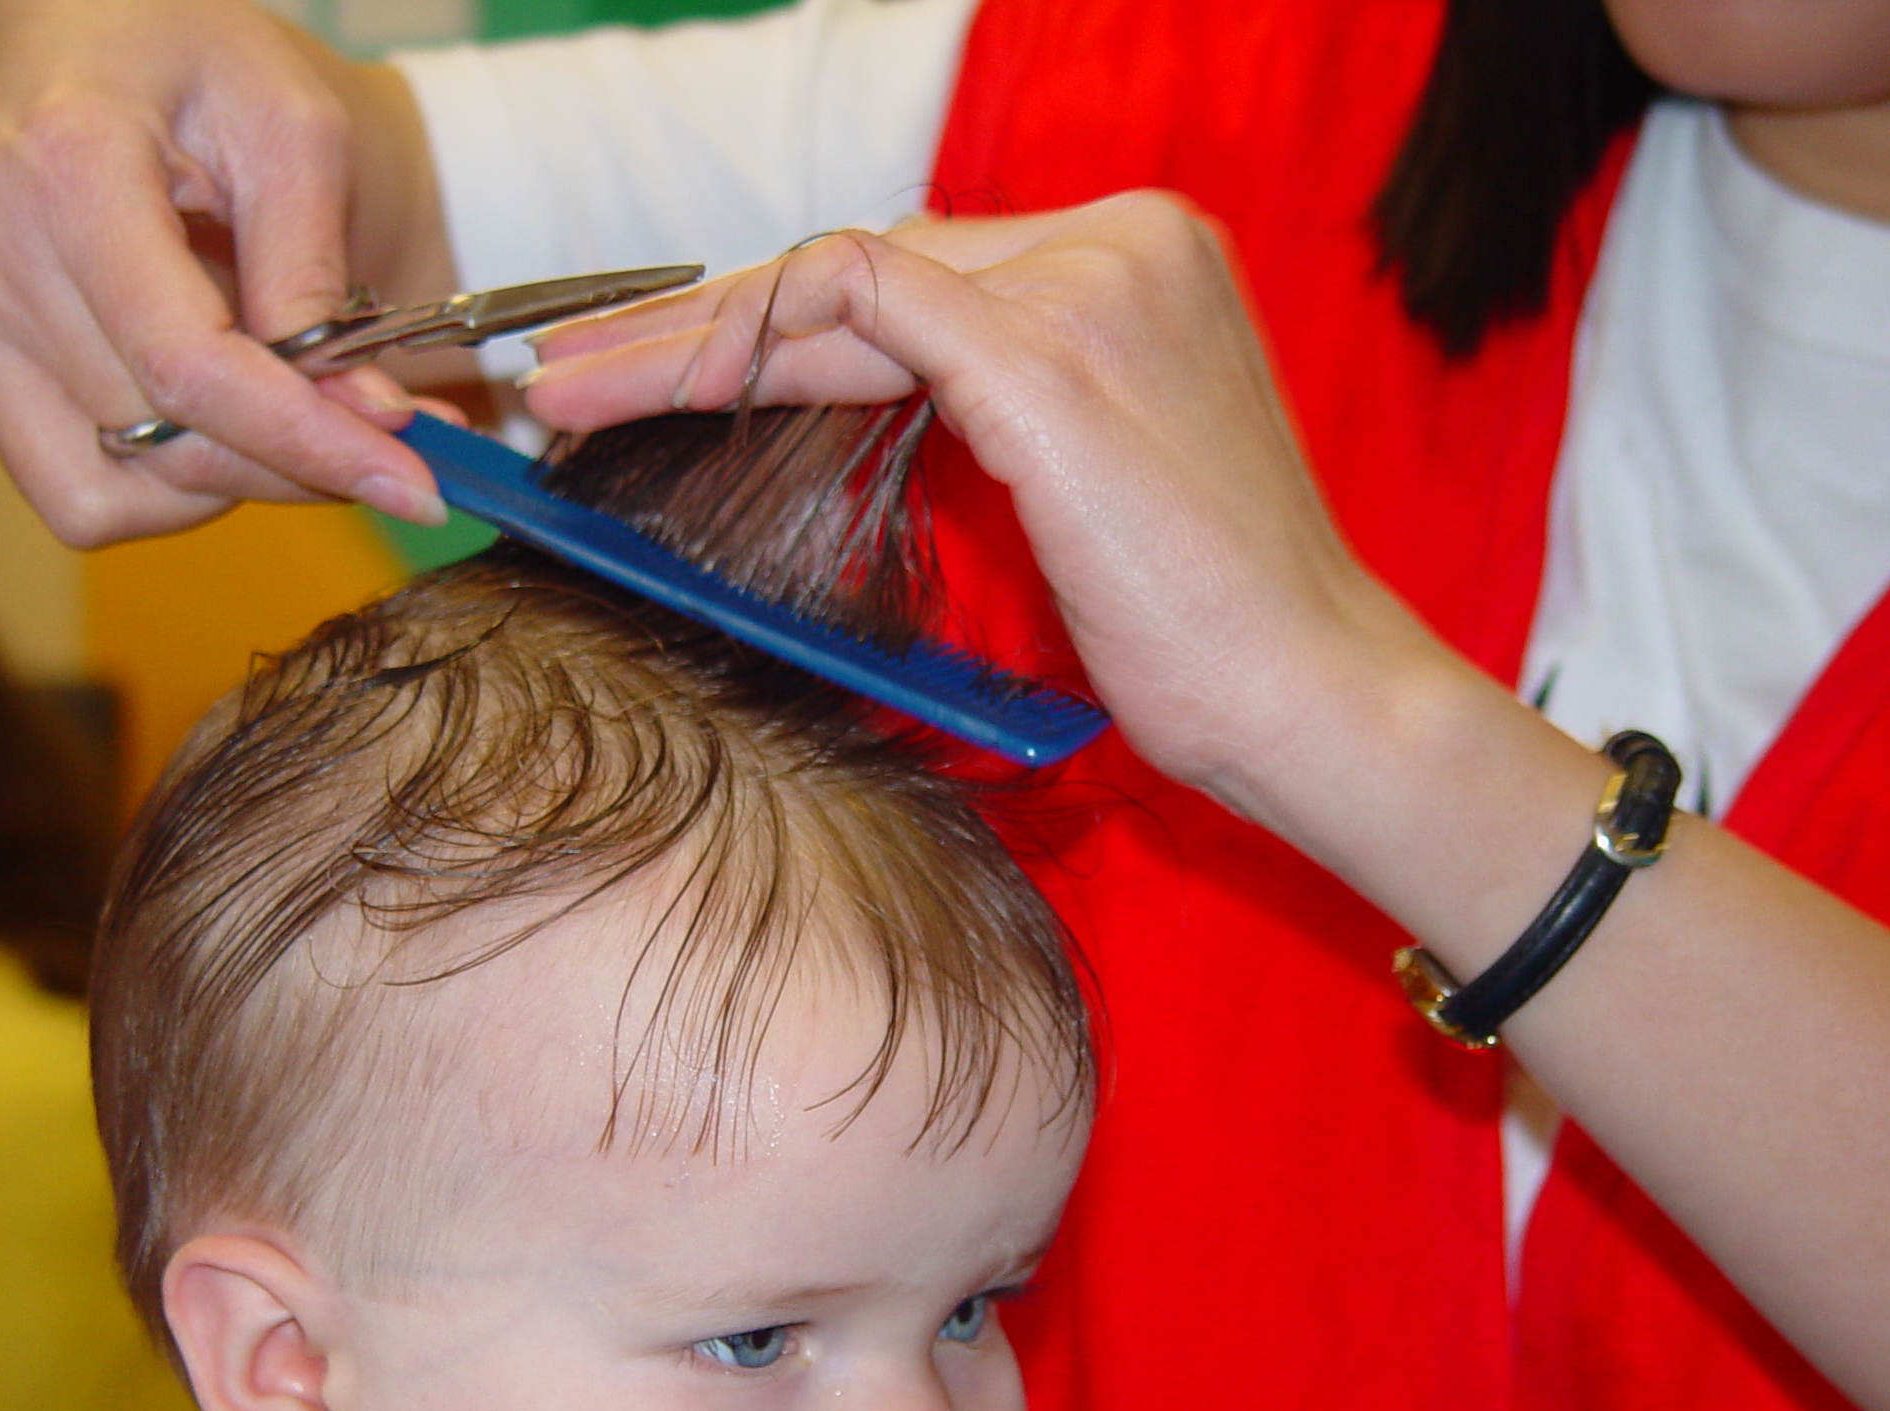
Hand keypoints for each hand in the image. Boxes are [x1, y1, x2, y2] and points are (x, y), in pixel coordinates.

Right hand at [0, 0, 455, 544]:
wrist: (73, 21)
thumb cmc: (180, 47)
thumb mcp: (288, 121)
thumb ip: (312, 269)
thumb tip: (358, 412)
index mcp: (63, 173)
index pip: (190, 371)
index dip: (308, 442)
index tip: (412, 483)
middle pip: (160, 447)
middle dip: (288, 463)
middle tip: (381, 442)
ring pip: (108, 495)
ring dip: (219, 479)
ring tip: (275, 403)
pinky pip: (68, 484)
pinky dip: (154, 480)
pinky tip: (203, 410)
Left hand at [539, 203, 1889, 1410]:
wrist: (1316, 695)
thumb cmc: (1209, 633)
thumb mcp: (1088, 497)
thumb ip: (994, 422)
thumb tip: (853, 423)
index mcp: (1135, 262)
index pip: (910, 273)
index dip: (770, 321)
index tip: (659, 374)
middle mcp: (1121, 237)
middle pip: (863, 265)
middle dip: (704, 320)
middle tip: (573, 374)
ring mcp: (1092, 280)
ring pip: (841, 278)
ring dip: (694, 332)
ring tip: (574, 387)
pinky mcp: (1054, 352)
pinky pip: (863, 306)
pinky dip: (749, 341)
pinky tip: (656, 385)